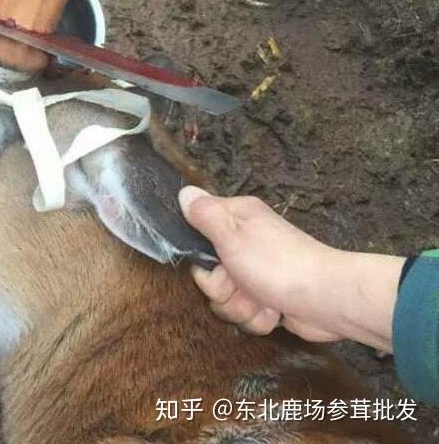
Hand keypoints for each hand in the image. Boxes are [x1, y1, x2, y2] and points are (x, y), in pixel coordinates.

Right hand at [178, 186, 403, 351]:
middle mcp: (246, 244)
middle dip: (223, 290)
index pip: (197, 237)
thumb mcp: (231, 233)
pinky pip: (249, 315)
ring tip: (263, 301)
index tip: (215, 264)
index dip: (202, 259)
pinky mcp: (271, 300)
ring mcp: (259, 274)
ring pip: (228, 300)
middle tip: (241, 284)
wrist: (326, 299)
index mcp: (237, 219)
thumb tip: (183, 191)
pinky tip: (275, 312)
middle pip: (211, 277)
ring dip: (243, 307)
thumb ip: (204, 214)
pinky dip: (260, 318)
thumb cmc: (276, 263)